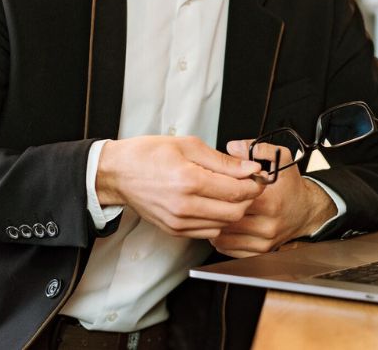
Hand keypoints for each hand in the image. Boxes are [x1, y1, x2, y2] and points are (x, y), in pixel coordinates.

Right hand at [97, 136, 263, 238]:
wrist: (119, 173)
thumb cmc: (149, 154)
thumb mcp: (188, 145)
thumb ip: (222, 160)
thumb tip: (249, 168)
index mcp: (189, 181)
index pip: (237, 191)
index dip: (255, 183)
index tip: (258, 175)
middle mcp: (184, 207)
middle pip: (235, 213)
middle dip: (248, 198)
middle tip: (247, 182)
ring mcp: (179, 222)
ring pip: (224, 225)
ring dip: (233, 210)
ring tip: (229, 191)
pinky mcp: (175, 231)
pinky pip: (208, 231)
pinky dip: (218, 219)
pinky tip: (213, 202)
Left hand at [209, 140, 337, 256]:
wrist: (306, 210)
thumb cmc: (291, 186)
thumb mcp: (282, 159)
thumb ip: (259, 148)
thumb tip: (234, 147)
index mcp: (270, 201)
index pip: (235, 198)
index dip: (221, 190)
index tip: (214, 184)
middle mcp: (267, 224)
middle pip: (227, 219)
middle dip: (214, 208)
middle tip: (207, 198)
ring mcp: (264, 240)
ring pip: (225, 237)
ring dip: (215, 224)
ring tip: (211, 212)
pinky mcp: (261, 251)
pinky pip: (231, 250)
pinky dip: (222, 239)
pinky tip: (221, 226)